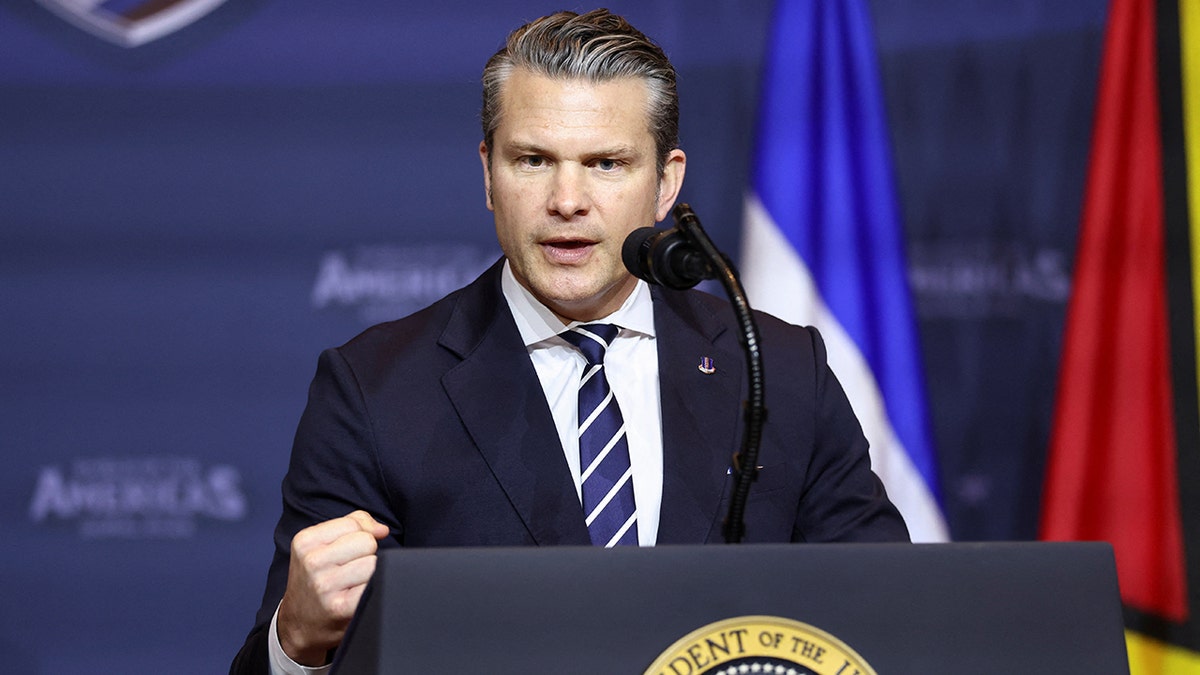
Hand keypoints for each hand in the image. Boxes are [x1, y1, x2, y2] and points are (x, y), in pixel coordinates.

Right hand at [276, 510, 390, 665]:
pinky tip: (358, 596)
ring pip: (373, 563)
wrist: (298, 625)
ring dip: (370, 574)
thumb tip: (382, 529)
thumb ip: (354, 524)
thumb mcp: (321, 545)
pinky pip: (374, 584)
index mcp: (305, 541)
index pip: (354, 523)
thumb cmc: (316, 580)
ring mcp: (325, 585)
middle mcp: (312, 562)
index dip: (358, 536)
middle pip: (367, 542)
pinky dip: (373, 589)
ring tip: (353, 584)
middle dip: (365, 554)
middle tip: (350, 571)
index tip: (345, 553)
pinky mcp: (340, 607)